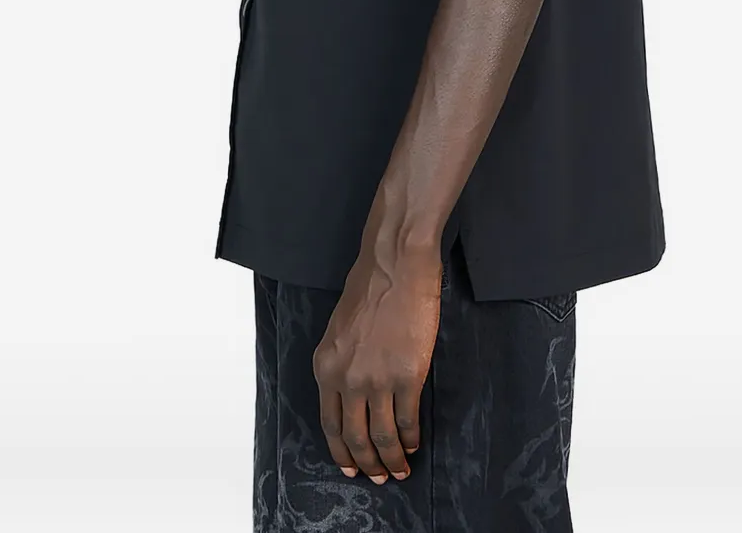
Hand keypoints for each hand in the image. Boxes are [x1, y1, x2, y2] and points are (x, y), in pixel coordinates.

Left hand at [313, 245, 441, 482]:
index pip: (331, 424)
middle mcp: (347, 379)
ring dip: (392, 458)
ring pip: (382, 436)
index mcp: (326, 367)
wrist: (395, 265)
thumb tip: (352, 393)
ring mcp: (377, 380)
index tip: (352, 468)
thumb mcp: (339, 328)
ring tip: (401, 468)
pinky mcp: (407, 376)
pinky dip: (411, 437)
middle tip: (380, 477)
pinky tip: (415, 442)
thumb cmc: (370, 287)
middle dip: (368, 464)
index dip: (342, 452)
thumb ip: (341, 363)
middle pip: (355, 438)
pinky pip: (406, 419)